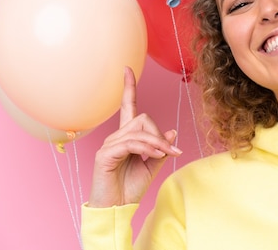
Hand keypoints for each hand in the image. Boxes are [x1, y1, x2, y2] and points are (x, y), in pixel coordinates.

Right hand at [88, 67, 181, 207]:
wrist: (117, 208)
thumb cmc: (131, 188)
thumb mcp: (153, 166)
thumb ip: (161, 147)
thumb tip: (172, 130)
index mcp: (127, 137)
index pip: (128, 107)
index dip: (129, 88)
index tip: (128, 69)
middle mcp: (116, 136)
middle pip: (142, 118)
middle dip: (159, 134)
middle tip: (170, 151)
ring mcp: (109, 144)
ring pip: (139, 131)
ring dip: (157, 143)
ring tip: (165, 155)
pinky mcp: (105, 154)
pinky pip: (131, 143)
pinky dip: (148, 148)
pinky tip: (155, 157)